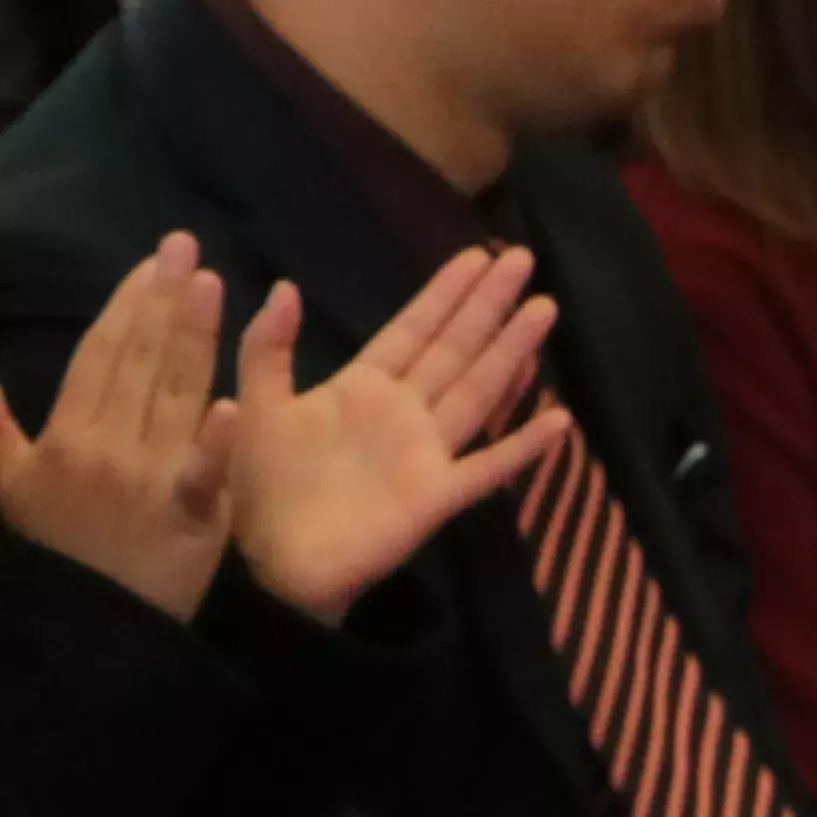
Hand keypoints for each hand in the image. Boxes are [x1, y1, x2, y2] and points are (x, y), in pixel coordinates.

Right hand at [0, 237, 236, 619]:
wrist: (86, 632)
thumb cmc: (52, 554)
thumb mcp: (7, 489)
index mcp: (67, 435)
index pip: (100, 356)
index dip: (127, 306)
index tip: (150, 264)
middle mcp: (109, 445)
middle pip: (142, 361)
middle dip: (165, 299)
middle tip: (186, 247)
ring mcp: (151, 478)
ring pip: (177, 394)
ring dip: (195, 337)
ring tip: (212, 285)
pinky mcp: (191, 515)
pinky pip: (203, 473)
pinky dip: (215, 440)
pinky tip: (232, 401)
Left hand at [222, 247, 568, 621]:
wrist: (269, 562)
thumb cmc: (261, 486)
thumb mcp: (258, 405)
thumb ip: (267, 348)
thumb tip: (284, 285)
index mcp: (360, 387)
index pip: (412, 329)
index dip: (443, 294)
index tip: (476, 255)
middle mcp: (402, 412)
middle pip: (454, 349)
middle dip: (487, 305)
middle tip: (522, 258)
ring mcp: (424, 453)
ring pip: (477, 391)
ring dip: (511, 352)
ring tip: (544, 309)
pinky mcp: (436, 496)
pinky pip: (486, 467)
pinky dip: (522, 446)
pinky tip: (559, 420)